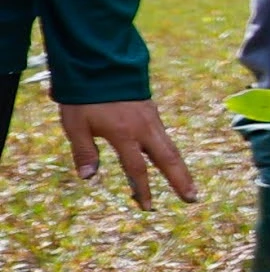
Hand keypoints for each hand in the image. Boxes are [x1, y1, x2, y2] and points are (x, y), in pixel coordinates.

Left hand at [49, 100, 197, 207]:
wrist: (101, 64)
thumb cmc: (85, 97)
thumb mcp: (76, 125)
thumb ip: (84, 152)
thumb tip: (88, 178)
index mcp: (124, 135)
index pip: (137, 169)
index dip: (143, 190)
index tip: (147, 207)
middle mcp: (143, 129)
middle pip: (168, 159)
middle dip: (181, 181)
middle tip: (192, 199)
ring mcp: (151, 119)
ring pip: (171, 148)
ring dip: (181, 169)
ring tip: (190, 186)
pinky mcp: (152, 112)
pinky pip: (165, 137)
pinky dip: (170, 153)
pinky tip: (171, 160)